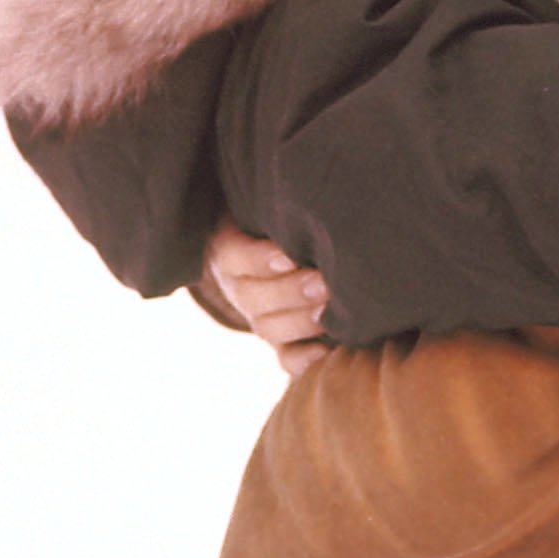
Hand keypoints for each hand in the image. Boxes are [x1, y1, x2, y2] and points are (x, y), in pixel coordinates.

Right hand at [206, 224, 332, 373]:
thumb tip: (314, 198)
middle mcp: (239, 286)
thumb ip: (281, 210)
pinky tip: (325, 352)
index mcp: (228, 249)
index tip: (288, 257)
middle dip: (290, 293)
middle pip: (253, 297)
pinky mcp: (282, 341)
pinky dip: (304, 359)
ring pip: (268, 328)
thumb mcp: (266, 209)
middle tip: (323, 284)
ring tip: (330, 313)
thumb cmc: (276, 221)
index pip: (235, 256)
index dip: (260, 260)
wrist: (274, 246)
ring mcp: (259, 316)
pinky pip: (286, 358)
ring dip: (301, 322)